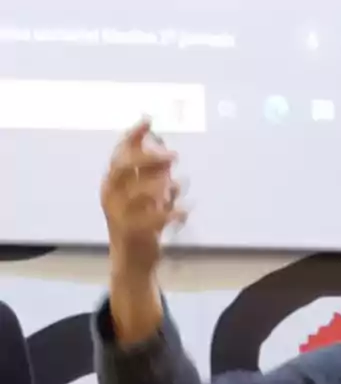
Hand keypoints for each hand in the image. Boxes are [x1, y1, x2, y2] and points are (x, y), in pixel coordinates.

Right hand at [100, 118, 184, 276]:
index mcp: (113, 184)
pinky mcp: (133, 233)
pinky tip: (185, 211)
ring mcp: (119, 215)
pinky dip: (170, 212)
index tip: (149, 121)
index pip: (119, 154)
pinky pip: (153, 219)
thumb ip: (155, 176)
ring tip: (176, 185)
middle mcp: (111, 196)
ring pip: (135, 193)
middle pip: (123, 167)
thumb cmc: (141, 225)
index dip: (132, 136)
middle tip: (173, 155)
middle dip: (147, 157)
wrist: (132, 262)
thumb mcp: (148, 197)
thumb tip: (167, 152)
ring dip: (158, 185)